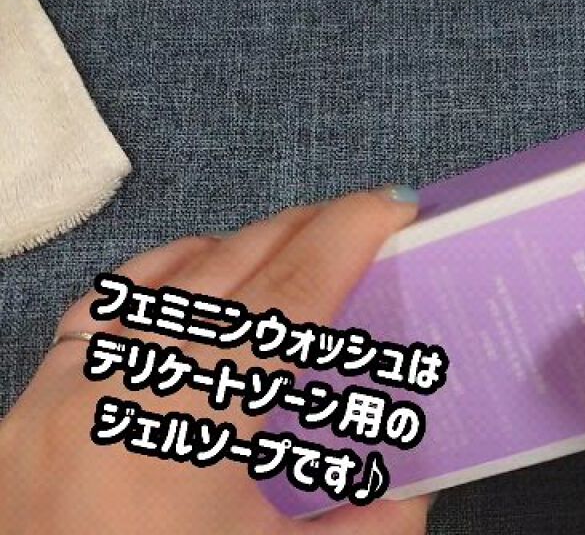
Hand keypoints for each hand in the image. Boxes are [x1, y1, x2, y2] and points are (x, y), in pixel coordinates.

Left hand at [0, 190, 427, 534]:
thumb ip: (374, 527)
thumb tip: (421, 476)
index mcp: (188, 437)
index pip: (284, 300)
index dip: (345, 239)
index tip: (391, 206)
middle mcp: (116, 395)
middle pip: (230, 272)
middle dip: (306, 229)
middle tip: (363, 219)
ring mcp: (61, 396)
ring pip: (165, 280)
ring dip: (242, 249)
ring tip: (300, 241)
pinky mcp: (29, 410)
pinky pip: (103, 308)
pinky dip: (161, 276)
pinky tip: (200, 267)